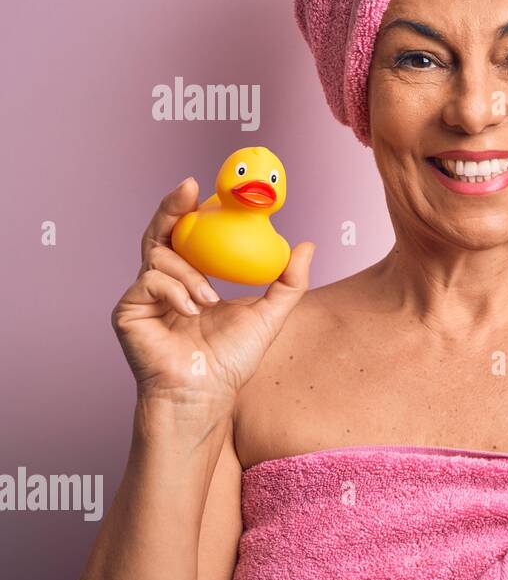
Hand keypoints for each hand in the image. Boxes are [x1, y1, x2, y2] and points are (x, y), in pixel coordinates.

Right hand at [111, 176, 313, 415]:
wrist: (207, 394)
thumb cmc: (232, 359)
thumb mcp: (270, 314)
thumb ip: (289, 281)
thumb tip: (307, 244)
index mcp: (192, 278)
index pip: (186, 235)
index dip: (188, 208)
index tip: (201, 186)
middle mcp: (164, 282)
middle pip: (160, 233)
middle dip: (171, 207)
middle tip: (188, 189)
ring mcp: (144, 296)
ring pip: (159, 256)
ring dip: (190, 273)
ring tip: (209, 300)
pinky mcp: (129, 311)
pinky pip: (149, 281)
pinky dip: (174, 290)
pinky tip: (191, 311)